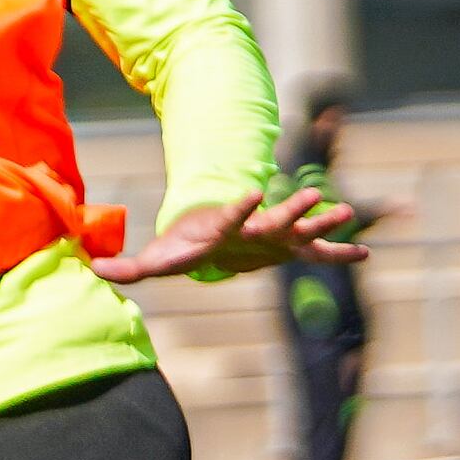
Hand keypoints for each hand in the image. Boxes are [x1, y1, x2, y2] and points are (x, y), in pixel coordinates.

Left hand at [93, 184, 368, 286]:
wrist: (213, 234)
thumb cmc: (186, 246)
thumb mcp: (160, 260)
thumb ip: (130, 267)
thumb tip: (93, 270)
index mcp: (224, 229)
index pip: (231, 215)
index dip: (239, 205)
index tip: (250, 189)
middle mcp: (255, 229)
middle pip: (275, 219)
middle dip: (293, 209)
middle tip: (314, 193)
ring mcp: (276, 238)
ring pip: (303, 229)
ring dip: (323, 222)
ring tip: (347, 210)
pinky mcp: (289, 250)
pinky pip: (319, 253)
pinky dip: (340, 254)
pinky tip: (366, 253)